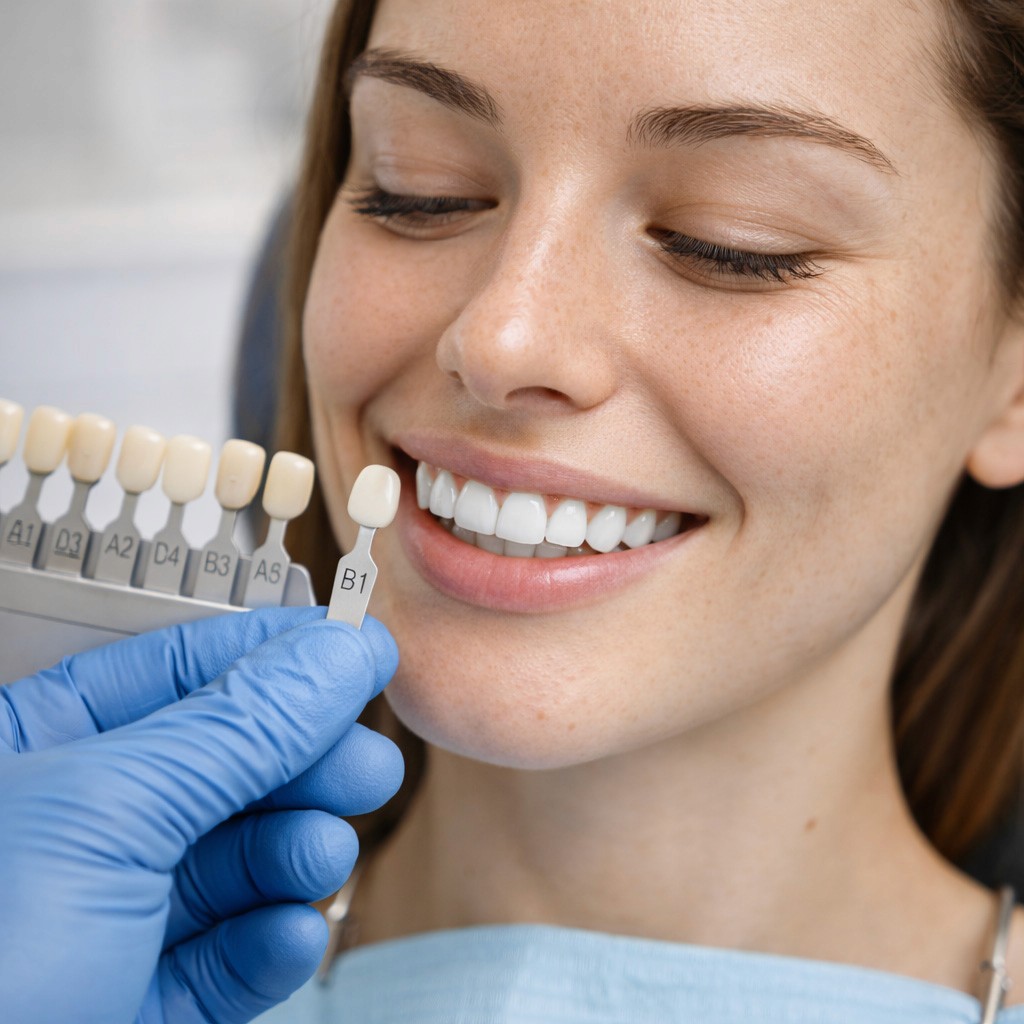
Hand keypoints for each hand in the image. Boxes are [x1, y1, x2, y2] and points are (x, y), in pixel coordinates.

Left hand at [0, 607, 402, 1023]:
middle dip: (301, 762)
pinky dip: (270, 941)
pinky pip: (229, 954)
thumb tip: (334, 657)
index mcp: (35, 750)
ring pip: (237, 859)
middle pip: (225, 764)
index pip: (177, 670)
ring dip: (294, 852)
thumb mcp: (108, 817)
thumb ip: (237, 730)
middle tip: (364, 762)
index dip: (274, 655)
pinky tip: (286, 934)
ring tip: (320, 854)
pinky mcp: (141, 1000)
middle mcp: (76, 827)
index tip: (357, 649)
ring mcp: (108, 917)